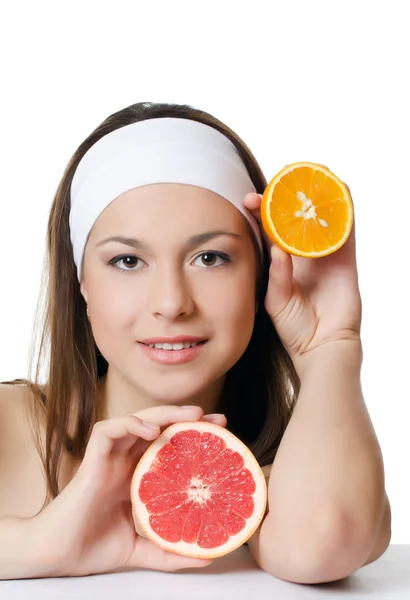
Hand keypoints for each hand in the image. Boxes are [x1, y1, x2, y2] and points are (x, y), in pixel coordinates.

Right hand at [34, 405, 225, 576]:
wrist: (59, 556)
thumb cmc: (93, 547)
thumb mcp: (142, 548)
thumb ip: (170, 550)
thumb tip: (209, 556)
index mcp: (135, 475)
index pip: (167, 446)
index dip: (191, 437)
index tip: (220, 436)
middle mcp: (124, 461)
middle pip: (157, 427)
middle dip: (185, 418)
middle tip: (216, 419)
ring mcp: (108, 457)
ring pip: (136, 421)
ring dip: (163, 413)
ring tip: (191, 414)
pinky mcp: (92, 458)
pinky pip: (108, 430)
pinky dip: (130, 424)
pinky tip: (151, 430)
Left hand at [244, 188, 361, 369]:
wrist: (321, 348)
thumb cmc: (295, 328)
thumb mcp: (276, 300)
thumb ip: (277, 276)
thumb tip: (278, 250)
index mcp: (282, 262)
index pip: (270, 230)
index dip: (260, 212)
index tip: (247, 199)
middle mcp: (303, 255)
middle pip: (296, 217)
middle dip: (288, 196)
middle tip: (279, 178)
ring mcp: (325, 256)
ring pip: (322, 218)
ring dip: (317, 195)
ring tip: (309, 172)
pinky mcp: (345, 261)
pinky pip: (346, 231)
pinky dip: (344, 209)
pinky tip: (339, 189)